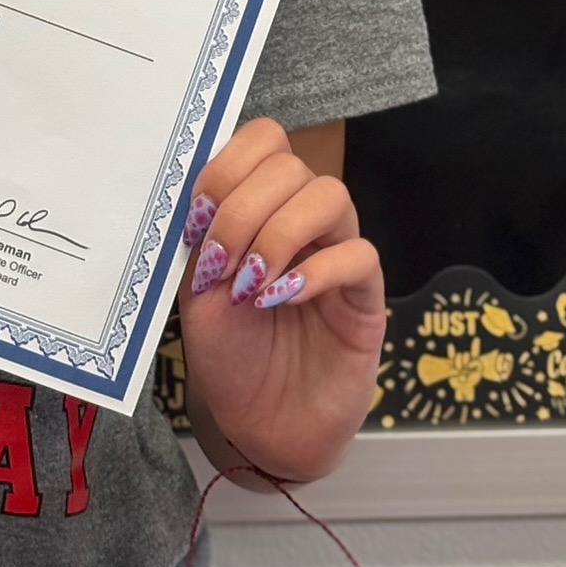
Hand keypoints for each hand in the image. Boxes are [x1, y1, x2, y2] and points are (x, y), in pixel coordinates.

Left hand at [178, 118, 384, 482]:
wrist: (259, 425)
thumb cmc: (228, 353)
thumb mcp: (198, 291)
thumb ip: (205, 239)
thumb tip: (202, 193)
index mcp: (259, 204)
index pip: (262, 141)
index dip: (228, 167)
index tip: (198, 217)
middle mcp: (301, 218)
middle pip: (290, 164)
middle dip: (244, 209)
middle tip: (221, 264)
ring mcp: (338, 253)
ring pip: (330, 195)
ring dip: (280, 232)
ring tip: (252, 284)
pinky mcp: (367, 297)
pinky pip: (360, 255)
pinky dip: (317, 270)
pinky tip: (283, 299)